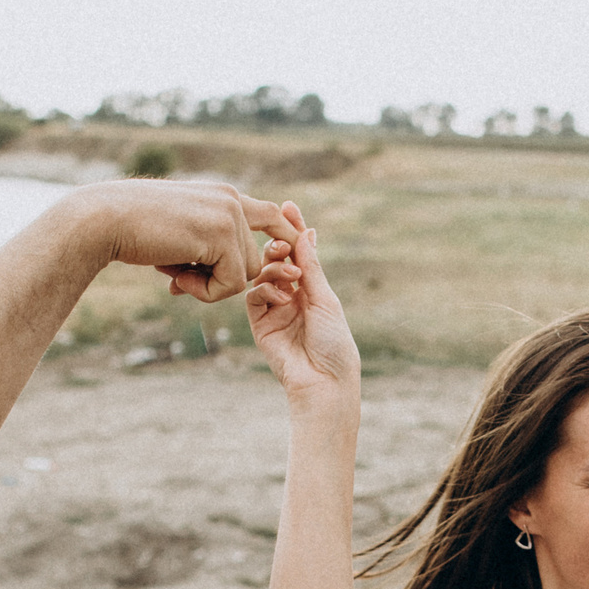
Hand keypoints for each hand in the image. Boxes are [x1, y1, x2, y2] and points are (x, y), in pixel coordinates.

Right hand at [78, 179, 298, 301]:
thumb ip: (205, 244)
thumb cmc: (133, 228)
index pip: (271, 215)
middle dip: (224, 279)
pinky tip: (174, 279)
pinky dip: (206, 293)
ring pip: (246, 274)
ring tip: (174, 275)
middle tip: (182, 279)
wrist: (105, 218)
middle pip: (255, 259)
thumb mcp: (178, 231)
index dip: (282, 239)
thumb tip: (228, 273)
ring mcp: (229, 215)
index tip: (286, 261)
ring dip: (211, 287)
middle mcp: (232, 200)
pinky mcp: (221, 234)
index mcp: (223, 196)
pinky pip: (232, 283)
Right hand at [246, 209, 361, 403]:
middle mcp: (292, 297)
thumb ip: (311, 266)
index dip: (294, 231)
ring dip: (273, 269)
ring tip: (288, 274)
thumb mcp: (325, 300)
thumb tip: (307, 231)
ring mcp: (274, 310)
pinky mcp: (261, 325)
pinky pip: (253, 298)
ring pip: (263, 276)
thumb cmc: (334, 343)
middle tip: (280, 239)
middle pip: (278, 261)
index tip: (289, 206)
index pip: (300, 254)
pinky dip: (264, 291)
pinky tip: (281, 296)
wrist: (323, 382)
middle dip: (278, 246)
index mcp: (313, 290)